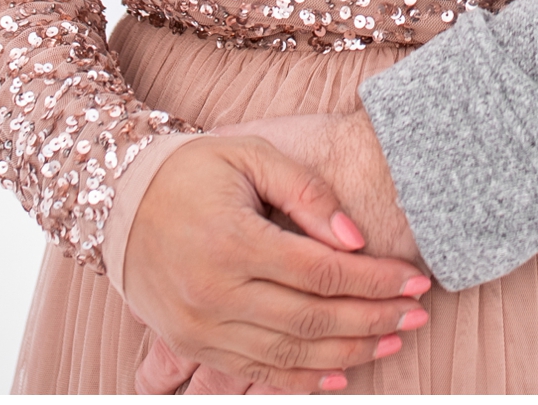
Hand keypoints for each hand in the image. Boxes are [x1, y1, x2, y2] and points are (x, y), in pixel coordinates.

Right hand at [122, 128, 429, 393]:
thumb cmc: (193, 170)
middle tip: (418, 315)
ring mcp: (199, 327)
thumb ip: (308, 193)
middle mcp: (214, 292)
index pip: (322, 273)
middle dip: (374, 320)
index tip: (416, 280)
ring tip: (393, 341)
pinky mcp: (191, 343)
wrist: (119, 200)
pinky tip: (340, 374)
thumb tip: (356, 241)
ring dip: (348, 353)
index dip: (376, 280)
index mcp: (233, 241)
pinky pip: (254, 373)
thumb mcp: (252, 156)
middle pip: (312, 319)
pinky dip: (300, 380)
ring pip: (289, 353)